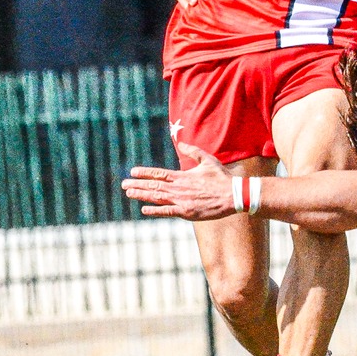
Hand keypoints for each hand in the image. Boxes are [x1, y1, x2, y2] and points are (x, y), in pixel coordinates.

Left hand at [121, 147, 238, 219]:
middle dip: (137, 184)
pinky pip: (167, 211)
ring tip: (129, 193)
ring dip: (142, 195)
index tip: (132, 171)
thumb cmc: (221, 178)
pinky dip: (155, 210)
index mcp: (183, 176)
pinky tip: (144, 209)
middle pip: (154, 185)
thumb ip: (193, 151)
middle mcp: (179, 188)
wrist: (233, 195)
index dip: (145, 173)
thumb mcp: (208, 160)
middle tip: (123, 184)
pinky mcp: (187, 212)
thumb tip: (181, 143)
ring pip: (157, 197)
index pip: (159, 173)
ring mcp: (182, 201)